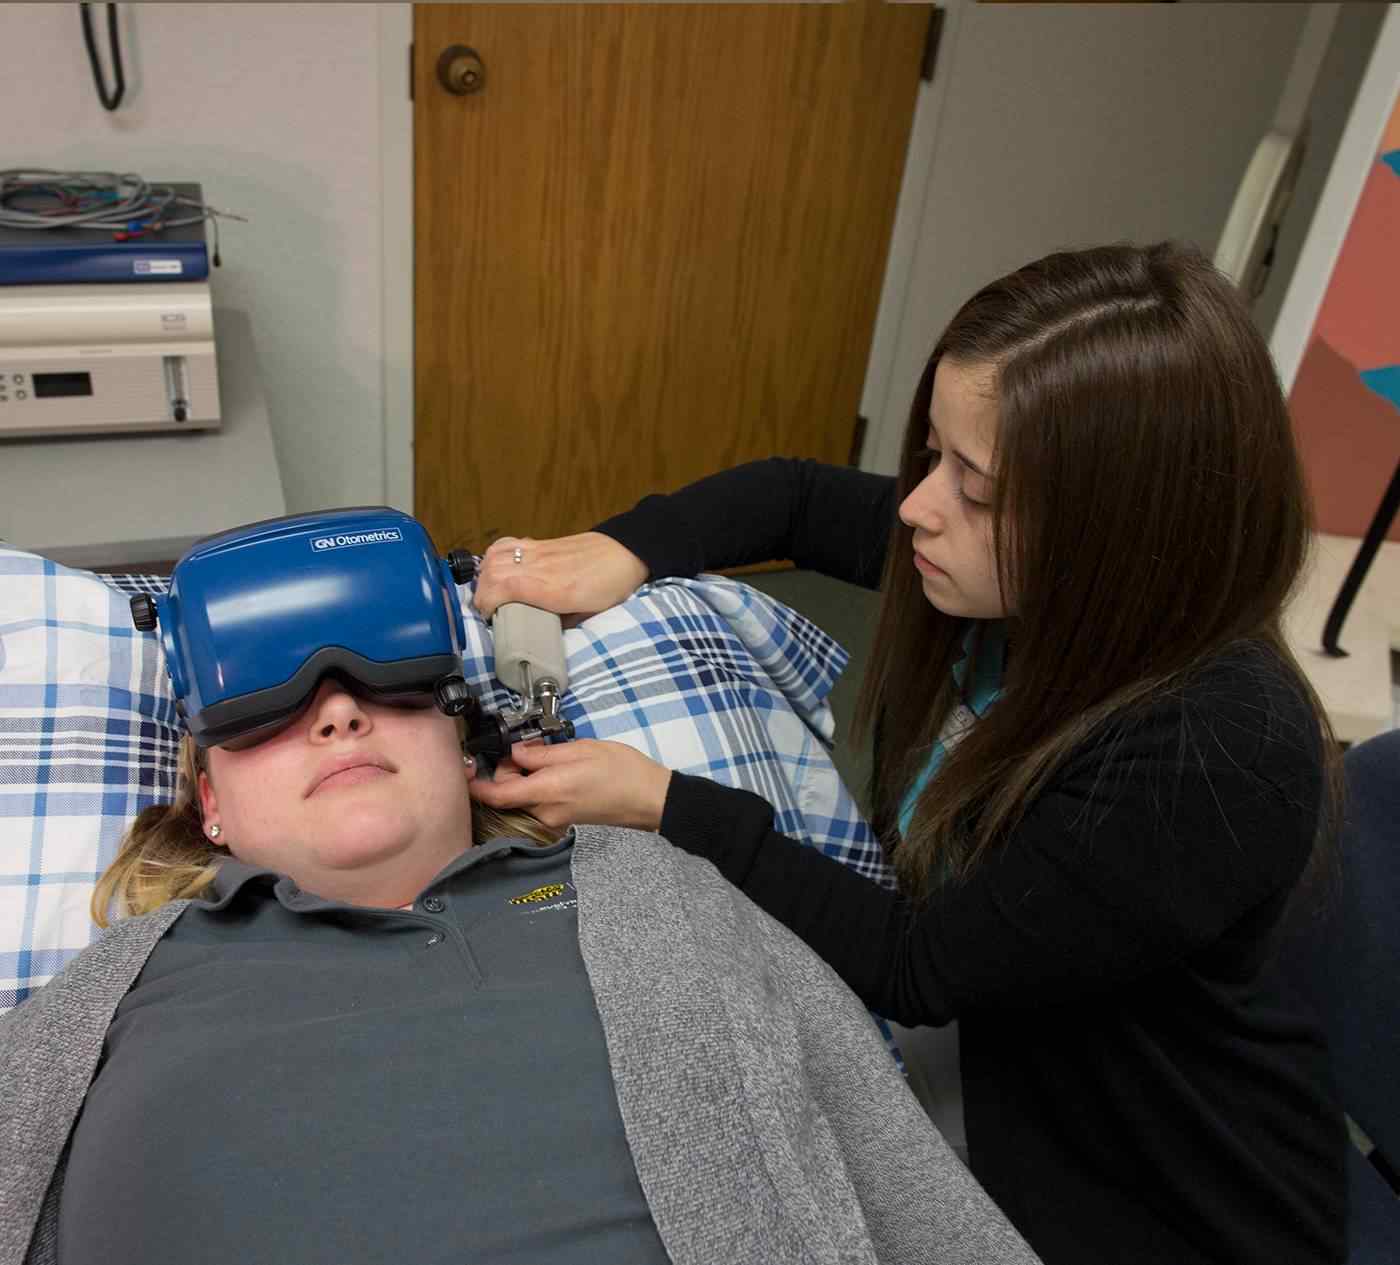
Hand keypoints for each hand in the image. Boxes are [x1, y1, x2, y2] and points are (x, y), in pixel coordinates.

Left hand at [469, 739, 672, 832]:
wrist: (650, 798)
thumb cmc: (621, 771)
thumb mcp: (579, 750)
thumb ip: (542, 754)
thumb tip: (516, 754)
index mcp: (547, 792)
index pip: (497, 795)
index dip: (476, 784)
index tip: (465, 769)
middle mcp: (545, 812)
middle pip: (509, 794)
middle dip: (508, 770)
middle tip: (527, 747)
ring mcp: (555, 819)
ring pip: (524, 797)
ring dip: (525, 777)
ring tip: (547, 755)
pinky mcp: (565, 819)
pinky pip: (539, 802)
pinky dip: (538, 785)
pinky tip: (557, 769)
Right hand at [473, 532, 647, 621]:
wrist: (626, 552)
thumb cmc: (611, 583)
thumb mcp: (588, 615)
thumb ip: (560, 623)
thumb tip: (540, 633)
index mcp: (550, 587)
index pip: (500, 587)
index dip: (486, 604)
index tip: (490, 619)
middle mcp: (538, 566)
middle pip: (491, 570)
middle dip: (481, 593)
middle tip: (488, 610)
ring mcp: (537, 551)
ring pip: (495, 555)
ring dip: (485, 574)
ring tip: (490, 591)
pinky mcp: (540, 543)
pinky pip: (507, 545)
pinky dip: (495, 557)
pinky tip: (500, 569)